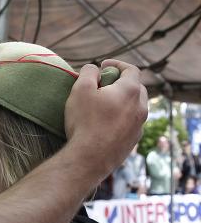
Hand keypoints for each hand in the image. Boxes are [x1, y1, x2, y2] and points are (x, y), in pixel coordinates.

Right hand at [64, 60, 147, 180]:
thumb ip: (88, 73)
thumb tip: (93, 69)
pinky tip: (105, 125)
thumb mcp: (80, 90)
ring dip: (122, 102)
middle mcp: (141, 106)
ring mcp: (139, 125)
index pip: (130, 69)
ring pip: (135, 106)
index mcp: (130, 90)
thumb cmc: (85, 121)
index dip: (116, 64)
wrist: (90, 158)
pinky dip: (121, 118)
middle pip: (136, 87)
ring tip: (104, 106)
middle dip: (121, 83)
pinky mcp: (133, 141)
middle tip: (103, 86)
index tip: (103, 66)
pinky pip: (130, 123)